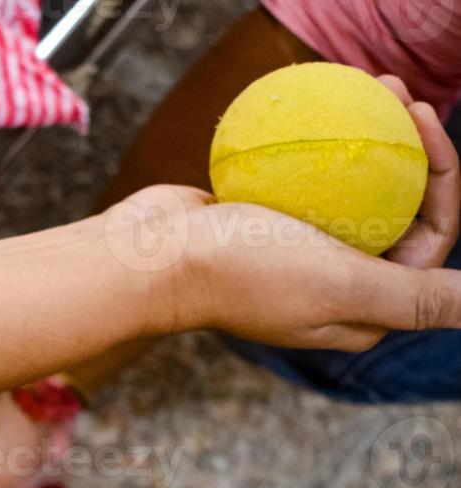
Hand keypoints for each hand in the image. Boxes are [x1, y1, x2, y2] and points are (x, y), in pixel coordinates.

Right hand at [105, 77, 460, 351]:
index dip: (441, 177)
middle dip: (409, 148)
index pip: (428, 238)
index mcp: (359, 309)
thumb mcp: (340, 285)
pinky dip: (314, 145)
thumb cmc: (241, 273)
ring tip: (364, 82)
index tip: (418, 122)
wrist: (151, 259)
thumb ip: (416, 296)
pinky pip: (304, 181)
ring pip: (349, 189)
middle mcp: (332, 284)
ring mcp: (295, 255)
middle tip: (394, 89)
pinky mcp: (263, 227)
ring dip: (365, 136)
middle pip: (393, 208)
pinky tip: (314, 106)